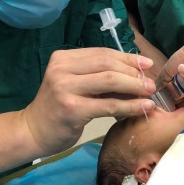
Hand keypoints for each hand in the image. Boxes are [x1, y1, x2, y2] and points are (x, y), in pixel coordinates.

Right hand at [22, 48, 155, 155]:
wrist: (33, 131)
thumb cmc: (57, 108)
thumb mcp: (73, 85)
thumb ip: (97, 76)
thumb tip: (135, 73)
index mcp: (63, 58)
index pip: (101, 53)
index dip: (127, 58)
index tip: (146, 64)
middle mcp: (62, 69)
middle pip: (107, 64)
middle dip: (133, 72)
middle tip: (151, 82)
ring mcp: (64, 88)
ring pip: (109, 81)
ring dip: (134, 86)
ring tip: (150, 92)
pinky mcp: (72, 109)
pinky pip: (108, 105)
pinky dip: (129, 106)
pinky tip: (143, 108)